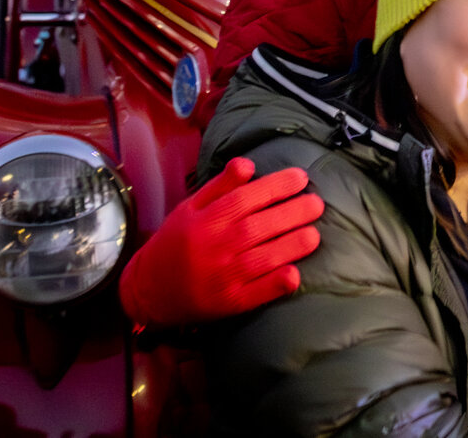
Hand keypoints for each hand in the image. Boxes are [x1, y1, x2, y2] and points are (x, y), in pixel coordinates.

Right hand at [118, 157, 323, 325]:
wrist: (149, 289)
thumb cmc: (176, 241)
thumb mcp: (190, 207)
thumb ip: (220, 185)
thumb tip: (249, 164)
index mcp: (206, 219)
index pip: (247, 197)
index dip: (276, 186)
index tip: (301, 177)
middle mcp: (216, 246)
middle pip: (260, 226)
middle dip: (293, 213)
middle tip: (317, 204)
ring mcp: (223, 276)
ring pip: (263, 259)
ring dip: (292, 246)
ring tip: (314, 235)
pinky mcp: (229, 302)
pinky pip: (257, 294)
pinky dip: (275, 284)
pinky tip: (294, 274)